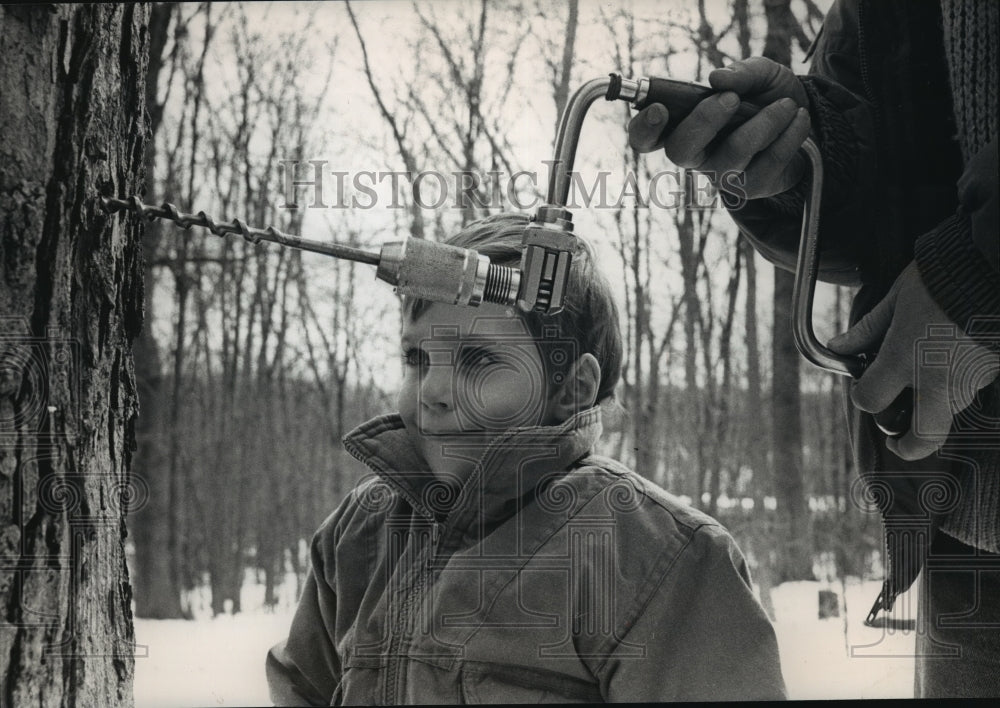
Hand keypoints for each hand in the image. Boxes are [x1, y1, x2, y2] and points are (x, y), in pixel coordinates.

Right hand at [627, 57, 810, 199]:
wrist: (806, 120)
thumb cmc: (768, 97)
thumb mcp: (759, 74)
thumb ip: (741, 72)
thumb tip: (717, 79)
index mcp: (683, 126)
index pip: (646, 138)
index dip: (644, 128)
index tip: (659, 108)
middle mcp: (696, 155)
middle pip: (680, 151)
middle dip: (704, 122)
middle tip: (730, 99)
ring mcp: (722, 175)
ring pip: (732, 155)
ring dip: (763, 124)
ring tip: (786, 105)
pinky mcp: (751, 188)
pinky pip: (767, 164)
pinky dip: (788, 136)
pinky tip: (798, 119)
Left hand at [827, 262, 999, 459]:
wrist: (994, 266)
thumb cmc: (941, 276)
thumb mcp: (896, 298)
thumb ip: (868, 329)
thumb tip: (839, 346)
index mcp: (904, 359)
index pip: (870, 400)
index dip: (861, 396)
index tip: (863, 387)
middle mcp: (937, 379)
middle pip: (923, 438)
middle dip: (908, 447)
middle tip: (898, 442)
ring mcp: (970, 380)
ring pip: (948, 410)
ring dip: (934, 405)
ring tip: (926, 373)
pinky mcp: (994, 372)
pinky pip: (970, 388)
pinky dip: (957, 381)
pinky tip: (952, 355)